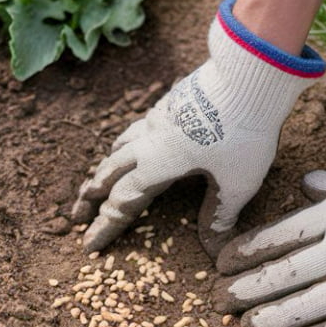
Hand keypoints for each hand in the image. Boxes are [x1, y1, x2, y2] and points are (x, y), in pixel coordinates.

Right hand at [71, 0, 324, 255]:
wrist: (247, 76)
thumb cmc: (243, 133)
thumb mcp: (237, 182)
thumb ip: (221, 214)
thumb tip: (213, 250)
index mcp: (157, 165)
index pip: (122, 202)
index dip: (105, 227)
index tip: (88, 245)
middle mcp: (149, 141)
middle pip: (109, 171)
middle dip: (92, 196)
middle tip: (78, 214)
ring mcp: (158, 118)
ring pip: (121, 145)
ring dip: (106, 166)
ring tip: (100, 178)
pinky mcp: (170, 102)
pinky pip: (138, 127)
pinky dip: (127, 142)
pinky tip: (138, 140)